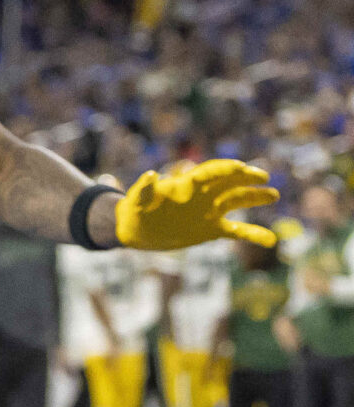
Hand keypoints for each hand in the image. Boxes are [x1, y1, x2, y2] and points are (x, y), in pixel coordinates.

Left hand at [113, 159, 279, 249]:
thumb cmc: (135, 209)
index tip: (240, 167)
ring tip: (273, 194)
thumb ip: (145, 188)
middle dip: (245, 177)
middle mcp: (202, 196)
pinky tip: (271, 240)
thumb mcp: (137, 199)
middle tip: (263, 176)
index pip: (209, 172)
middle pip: (228, 182)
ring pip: (237, 201)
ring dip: (255, 197)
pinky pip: (237, 231)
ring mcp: (209, 212)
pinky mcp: (212, 229)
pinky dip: (253, 234)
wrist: (138, 230)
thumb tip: (150, 174)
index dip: (224, 168)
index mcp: (186, 185)